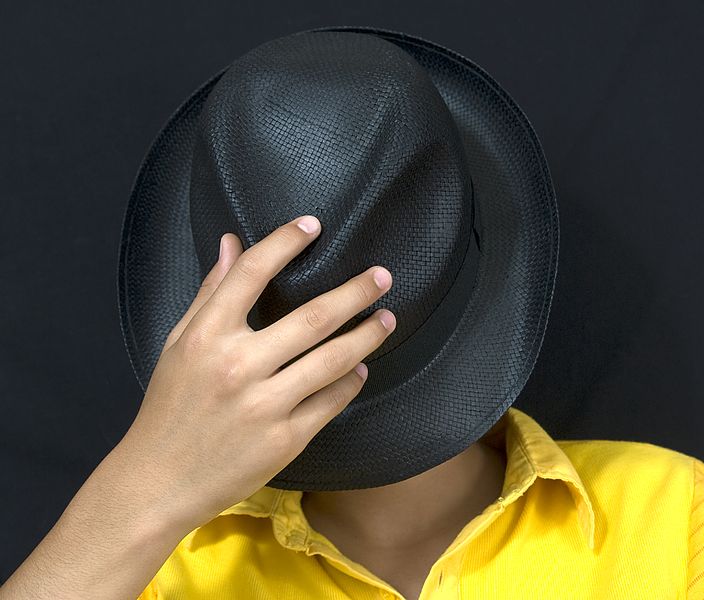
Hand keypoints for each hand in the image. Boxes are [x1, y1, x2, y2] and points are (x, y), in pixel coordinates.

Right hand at [117, 214, 395, 530]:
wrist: (159, 480)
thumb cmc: (171, 407)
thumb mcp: (179, 344)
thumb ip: (211, 293)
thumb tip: (230, 242)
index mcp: (206, 336)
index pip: (252, 273)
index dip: (286, 241)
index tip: (313, 224)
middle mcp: (238, 366)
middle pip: (313, 317)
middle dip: (355, 292)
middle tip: (382, 276)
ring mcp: (264, 405)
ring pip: (333, 359)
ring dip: (367, 336)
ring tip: (386, 319)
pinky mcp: (285, 439)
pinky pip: (332, 401)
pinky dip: (351, 381)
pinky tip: (360, 368)